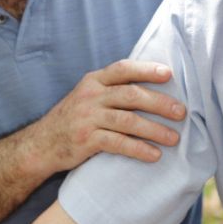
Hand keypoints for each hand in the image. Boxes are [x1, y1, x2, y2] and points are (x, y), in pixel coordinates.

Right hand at [23, 60, 184, 175]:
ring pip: (128, 120)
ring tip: (174, 138)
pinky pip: (118, 143)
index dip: (146, 69)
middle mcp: (91, 95)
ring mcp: (88, 118)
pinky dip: (139, 149)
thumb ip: (114, 88)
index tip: (169, 74)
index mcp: (95, 80)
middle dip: (160, 103)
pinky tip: (154, 155)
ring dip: (155, 130)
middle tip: (181, 112)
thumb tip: (156, 85)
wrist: (41, 144)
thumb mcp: (90, 95)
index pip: (123, 69)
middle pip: (131, 95)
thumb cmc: (76, 117)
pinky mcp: (86, 140)